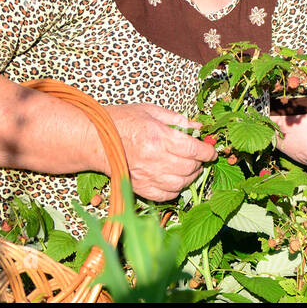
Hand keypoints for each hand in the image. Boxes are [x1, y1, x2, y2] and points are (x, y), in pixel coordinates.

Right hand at [100, 104, 218, 201]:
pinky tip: (175, 180)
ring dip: (190, 177)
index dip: (208, 152)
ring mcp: (146, 176)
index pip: (193, 150)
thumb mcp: (151, 111)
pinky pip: (165, 196)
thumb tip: (199, 129)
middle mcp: (154, 159)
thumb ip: (178, 120)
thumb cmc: (122, 121)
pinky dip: (175, 190)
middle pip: (189, 167)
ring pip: (180, 184)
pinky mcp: (139, 187)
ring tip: (189, 168)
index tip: (212, 151)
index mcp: (159, 137)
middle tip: (199, 157)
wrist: (94, 139)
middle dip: (199, 163)